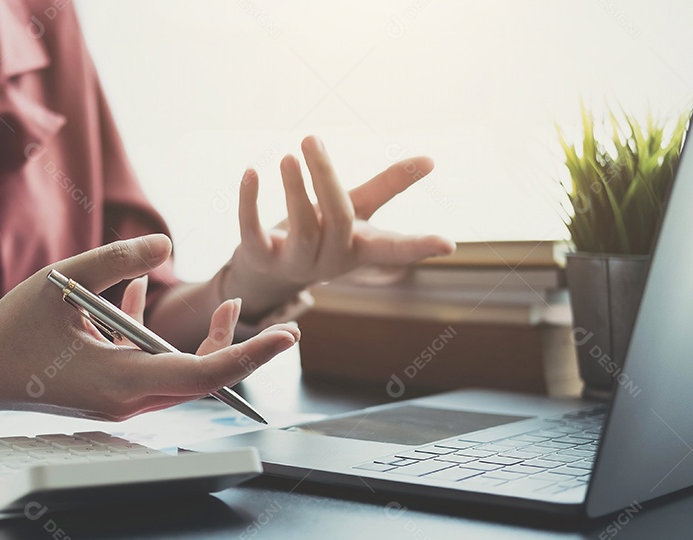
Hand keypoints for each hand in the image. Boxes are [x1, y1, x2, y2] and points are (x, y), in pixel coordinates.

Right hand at [0, 234, 299, 421]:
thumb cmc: (8, 331)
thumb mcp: (63, 281)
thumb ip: (116, 259)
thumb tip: (166, 244)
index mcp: (122, 380)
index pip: (206, 372)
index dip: (251, 354)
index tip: (289, 337)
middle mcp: (127, 399)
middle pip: (202, 378)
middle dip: (238, 347)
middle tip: (268, 316)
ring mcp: (117, 402)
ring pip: (181, 375)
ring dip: (204, 342)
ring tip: (230, 306)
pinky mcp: (106, 394)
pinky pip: (149, 368)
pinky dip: (158, 338)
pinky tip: (144, 296)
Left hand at [224, 136, 455, 316]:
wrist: (269, 273)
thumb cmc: (322, 234)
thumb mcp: (356, 211)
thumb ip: (387, 186)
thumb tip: (431, 159)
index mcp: (358, 247)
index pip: (392, 250)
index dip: (418, 247)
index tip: (448, 245)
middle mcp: (330, 258)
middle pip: (338, 219)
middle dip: (325, 179)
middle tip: (312, 139)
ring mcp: (295, 261)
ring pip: (300, 227)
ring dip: (294, 188)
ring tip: (289, 155)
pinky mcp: (259, 257)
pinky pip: (253, 231)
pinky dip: (250, 202)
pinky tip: (251, 173)